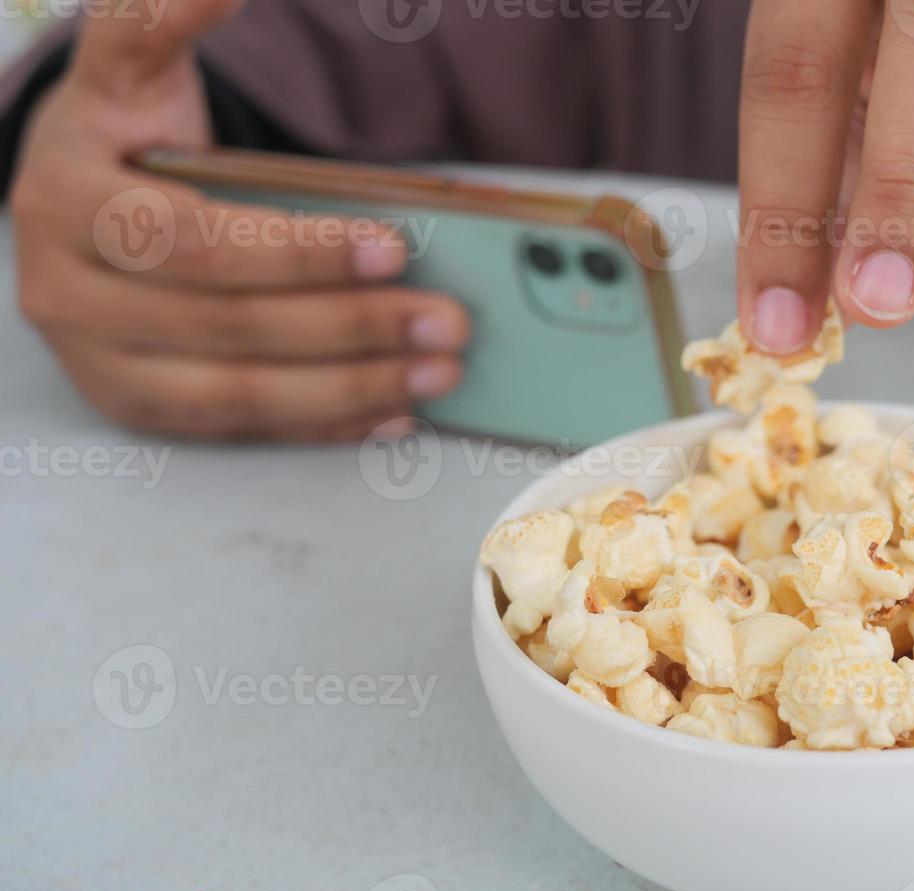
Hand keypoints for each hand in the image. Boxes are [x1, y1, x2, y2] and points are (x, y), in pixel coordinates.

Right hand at [12, 0, 466, 439]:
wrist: (73, 199)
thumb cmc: (124, 131)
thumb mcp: (131, 64)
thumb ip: (163, 20)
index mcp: (66, 200)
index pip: (194, 241)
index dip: (296, 253)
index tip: (395, 246)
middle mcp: (65, 291)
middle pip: (230, 326)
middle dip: (352, 328)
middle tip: (449, 323)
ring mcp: (96, 360)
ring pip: (237, 394)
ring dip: (352, 387)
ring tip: (440, 373)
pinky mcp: (134, 405)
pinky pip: (238, 429)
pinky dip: (321, 424)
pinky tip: (391, 412)